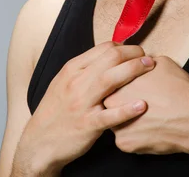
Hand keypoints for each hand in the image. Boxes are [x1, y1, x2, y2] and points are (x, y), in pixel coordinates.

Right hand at [15, 41, 155, 173]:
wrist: (38, 143)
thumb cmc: (55, 111)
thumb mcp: (64, 81)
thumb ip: (85, 68)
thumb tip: (111, 54)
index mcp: (72, 68)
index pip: (103, 48)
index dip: (125, 47)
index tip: (136, 52)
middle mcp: (76, 82)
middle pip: (110, 58)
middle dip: (134, 54)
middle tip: (148, 58)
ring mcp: (81, 103)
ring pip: (111, 79)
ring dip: (134, 70)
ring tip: (150, 68)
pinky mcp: (87, 125)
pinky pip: (109, 115)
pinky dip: (126, 109)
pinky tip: (142, 105)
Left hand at [103, 55, 188, 154]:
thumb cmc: (179, 89)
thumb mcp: (162, 63)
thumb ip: (143, 63)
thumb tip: (141, 62)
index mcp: (119, 81)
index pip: (112, 81)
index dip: (124, 83)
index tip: (134, 85)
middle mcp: (112, 104)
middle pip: (111, 102)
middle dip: (122, 101)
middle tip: (140, 100)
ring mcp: (117, 125)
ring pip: (117, 121)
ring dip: (127, 119)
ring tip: (148, 116)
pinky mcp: (125, 144)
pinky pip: (126, 138)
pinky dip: (136, 135)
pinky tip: (150, 129)